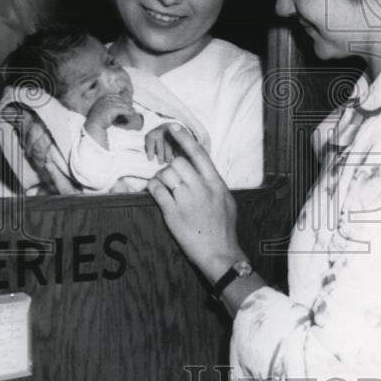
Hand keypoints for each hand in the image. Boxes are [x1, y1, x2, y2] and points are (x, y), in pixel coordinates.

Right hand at [84, 94, 137, 148]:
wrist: (94, 125)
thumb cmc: (98, 118)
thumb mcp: (103, 108)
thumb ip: (110, 104)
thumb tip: (120, 103)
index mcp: (103, 97)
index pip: (117, 96)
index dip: (123, 100)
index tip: (128, 104)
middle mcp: (106, 99)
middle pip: (120, 100)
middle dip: (127, 104)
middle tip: (132, 108)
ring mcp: (109, 103)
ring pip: (123, 105)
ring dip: (129, 108)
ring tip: (133, 111)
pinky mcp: (112, 109)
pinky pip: (123, 109)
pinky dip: (128, 111)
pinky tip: (132, 113)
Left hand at [148, 125, 241, 282]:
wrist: (219, 252)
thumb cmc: (224, 228)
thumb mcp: (227, 200)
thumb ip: (214, 184)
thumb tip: (203, 171)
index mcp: (216, 183)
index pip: (199, 154)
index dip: (184, 138)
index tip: (174, 127)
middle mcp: (201, 188)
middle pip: (179, 163)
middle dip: (172, 167)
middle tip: (172, 176)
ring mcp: (186, 200)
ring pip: (166, 174)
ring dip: (162, 177)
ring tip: (165, 187)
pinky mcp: (173, 213)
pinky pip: (157, 190)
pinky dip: (153, 188)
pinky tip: (156, 192)